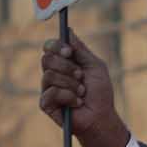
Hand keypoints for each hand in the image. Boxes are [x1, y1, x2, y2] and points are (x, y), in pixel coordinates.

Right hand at [39, 29, 132, 146]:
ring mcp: (47, 88)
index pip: (50, 47)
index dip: (56, 46)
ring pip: (49, 75)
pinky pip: (52, 92)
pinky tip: (77, 103)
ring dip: (72, 84)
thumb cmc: (100, 92)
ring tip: (82, 92)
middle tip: (80, 76)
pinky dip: (69, 97)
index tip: (70, 52)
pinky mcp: (45, 103)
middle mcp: (53, 74)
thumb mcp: (95, 67)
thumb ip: (81, 50)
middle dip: (67, 67)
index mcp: (63, 63)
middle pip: (47, 59)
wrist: (101, 116)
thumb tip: (68, 30)